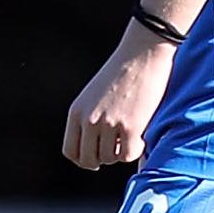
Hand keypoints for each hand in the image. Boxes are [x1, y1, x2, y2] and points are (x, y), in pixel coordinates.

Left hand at [63, 26, 174, 169]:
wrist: (143, 52)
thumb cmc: (123, 71)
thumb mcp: (94, 94)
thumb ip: (89, 117)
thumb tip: (96, 147)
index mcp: (76, 111)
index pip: (70, 151)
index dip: (84, 159)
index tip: (96, 158)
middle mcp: (88, 120)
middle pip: (88, 160)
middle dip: (103, 159)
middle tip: (117, 148)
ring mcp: (108, 124)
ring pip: (110, 158)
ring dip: (121, 153)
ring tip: (130, 136)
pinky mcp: (130, 127)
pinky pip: (128, 156)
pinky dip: (135, 151)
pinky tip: (140, 138)